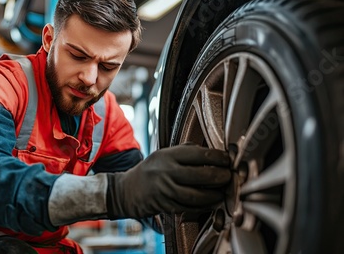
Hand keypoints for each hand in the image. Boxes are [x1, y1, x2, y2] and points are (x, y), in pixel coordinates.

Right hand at [106, 143, 230, 218]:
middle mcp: (165, 172)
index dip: (216, 156)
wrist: (128, 190)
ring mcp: (166, 191)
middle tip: (229, 175)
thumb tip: (210, 150)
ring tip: (223, 190)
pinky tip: (213, 201)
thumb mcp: (163, 154)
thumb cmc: (150, 171)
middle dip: (220, 176)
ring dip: (215, 194)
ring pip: (197, 194)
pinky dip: (204, 205)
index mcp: (166, 156)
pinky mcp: (167, 205)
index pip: (197, 154)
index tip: (227, 159)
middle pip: (200, 175)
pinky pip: (190, 207)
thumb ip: (184, 151)